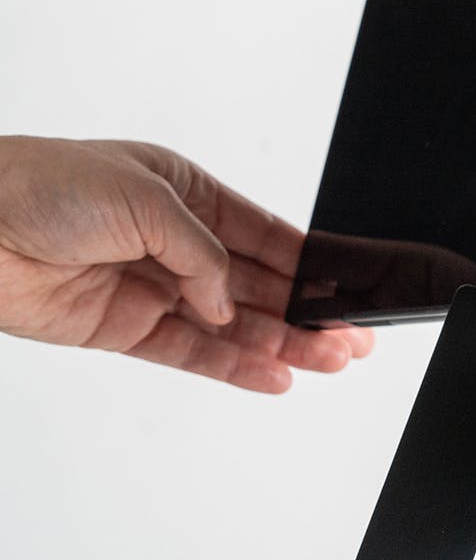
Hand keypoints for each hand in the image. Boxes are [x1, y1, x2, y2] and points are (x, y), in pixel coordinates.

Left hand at [0, 136, 373, 392]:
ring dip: (280, 343)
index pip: (264, 234)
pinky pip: (190, 352)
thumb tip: (227, 304)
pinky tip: (272, 374)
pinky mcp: (123, 328)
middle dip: (305, 311)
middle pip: (255, 284)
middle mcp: (174, 241)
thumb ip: (204, 255)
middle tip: (349, 337)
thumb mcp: (149, 199)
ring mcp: (152, 286)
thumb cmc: (43, 184)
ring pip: (230, 324)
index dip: (307, 262)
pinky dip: (232, 366)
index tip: (346, 287)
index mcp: (186, 192)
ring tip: (326, 360)